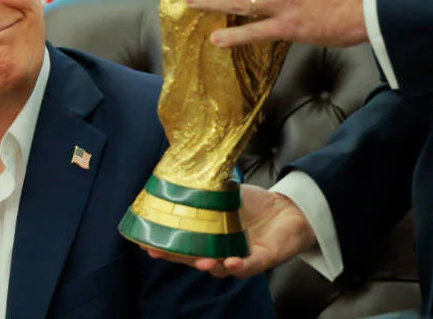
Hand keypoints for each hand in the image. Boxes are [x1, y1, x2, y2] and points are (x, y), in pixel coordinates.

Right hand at [146, 185, 315, 277]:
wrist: (287, 209)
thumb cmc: (254, 204)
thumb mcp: (227, 192)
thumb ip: (209, 187)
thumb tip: (187, 164)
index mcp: (208, 235)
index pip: (182, 243)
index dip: (164, 244)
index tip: (146, 242)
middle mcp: (219, 250)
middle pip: (194, 258)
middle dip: (177, 257)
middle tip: (160, 252)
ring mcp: (237, 256)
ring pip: (219, 268)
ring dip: (208, 265)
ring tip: (201, 260)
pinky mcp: (259, 259)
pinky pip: (247, 266)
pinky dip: (238, 266)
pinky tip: (232, 261)